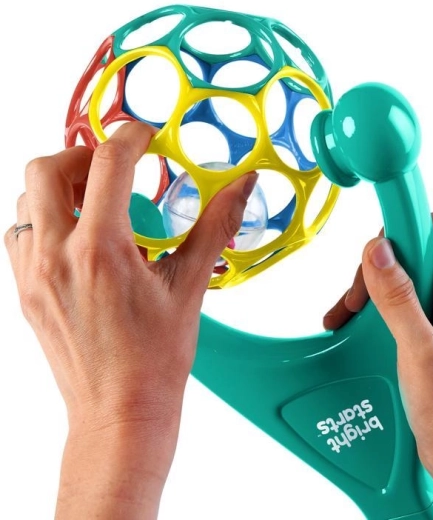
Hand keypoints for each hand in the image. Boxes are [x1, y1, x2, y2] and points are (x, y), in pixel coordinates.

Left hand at [4, 122, 257, 518]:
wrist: (119, 412)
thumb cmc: (155, 359)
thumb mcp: (190, 286)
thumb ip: (215, 226)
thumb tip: (242, 186)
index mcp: (102, 250)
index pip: (107, 162)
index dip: (130, 137)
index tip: (145, 138)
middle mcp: (57, 256)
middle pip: (46, 167)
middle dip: (83, 154)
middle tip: (115, 168)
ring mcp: (33, 274)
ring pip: (26, 198)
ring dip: (60, 186)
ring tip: (97, 203)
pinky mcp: (25, 291)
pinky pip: (19, 232)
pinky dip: (44, 218)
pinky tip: (77, 238)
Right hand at [324, 211, 432, 518]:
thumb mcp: (420, 352)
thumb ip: (398, 297)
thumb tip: (377, 249)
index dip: (400, 229)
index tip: (368, 247)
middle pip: (416, 249)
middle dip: (378, 269)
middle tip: (354, 303)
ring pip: (409, 274)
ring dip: (374, 290)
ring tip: (347, 318)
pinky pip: (410, 298)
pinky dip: (382, 307)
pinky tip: (359, 327)